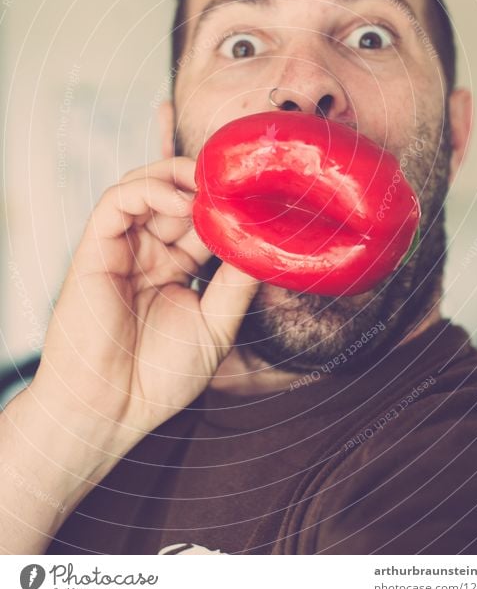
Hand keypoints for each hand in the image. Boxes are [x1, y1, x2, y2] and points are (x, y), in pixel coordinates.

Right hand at [31, 156, 258, 453]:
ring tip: (210, 184)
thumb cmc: (159, 378)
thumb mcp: (215, 326)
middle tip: (236, 180)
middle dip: (206, 183)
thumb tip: (268, 244)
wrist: (110, 411)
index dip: (227, 206)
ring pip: (145, 186)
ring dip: (178, 177)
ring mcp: (122, 248)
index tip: (260, 197)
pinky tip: (180, 201)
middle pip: (176, 195)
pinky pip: (116, 202)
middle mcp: (149, 252)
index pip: (203, 221)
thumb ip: (237, 284)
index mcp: (175, 268)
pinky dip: (147, 190)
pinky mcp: (95, 248)